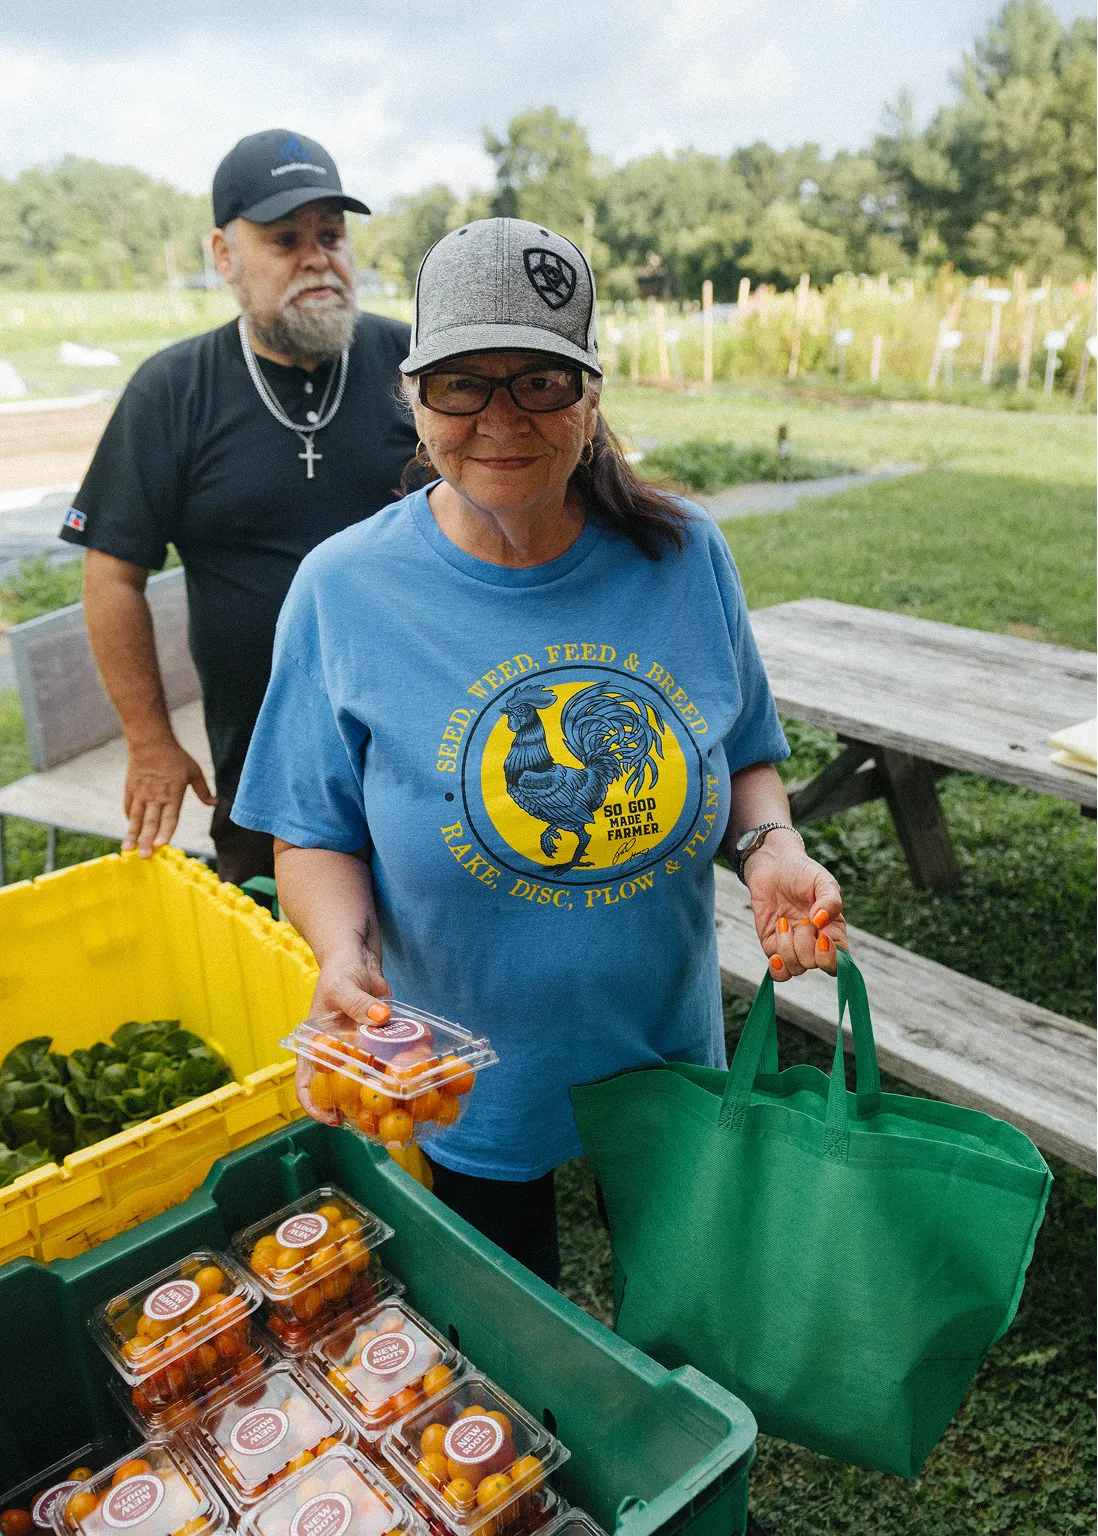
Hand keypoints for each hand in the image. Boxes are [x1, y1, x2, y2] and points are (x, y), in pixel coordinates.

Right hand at [123, 738, 216, 855]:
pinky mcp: (131, 790)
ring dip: (132, 835)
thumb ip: (203, 790)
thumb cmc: (175, 757)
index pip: (170, 817)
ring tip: (128, 849)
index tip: (162, 844)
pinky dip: (129, 821)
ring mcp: (141, 794)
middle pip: (151, 822)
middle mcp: (155, 796)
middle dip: (147, 840)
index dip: (166, 831)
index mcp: (172, 794)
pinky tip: (129, 832)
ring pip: (136, 818)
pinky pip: (129, 808)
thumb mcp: (194, 771)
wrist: (150, 741)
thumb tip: (215, 803)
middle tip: (144, 856)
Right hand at [297, 944, 391, 1124]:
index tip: (332, 1118)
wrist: (358, 956)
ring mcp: (357, 1049)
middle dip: (351, 1108)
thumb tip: (381, 1018)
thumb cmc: (340, 971)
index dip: (314, 1104)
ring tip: (392, 1109)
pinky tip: (412, 1080)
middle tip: (369, 1123)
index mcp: (315, 1044)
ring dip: (376, 1093)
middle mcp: (334, 1051)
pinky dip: (396, 1070)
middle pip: (338, 1087)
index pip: (306, 1081)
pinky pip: (385, 1060)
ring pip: (364, 1078)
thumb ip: (359, 1003)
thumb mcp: (343, 986)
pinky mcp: (378, 1042)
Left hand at [744, 831, 846, 979]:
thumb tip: (821, 922)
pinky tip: (775, 954)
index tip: (822, 938)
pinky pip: (778, 971)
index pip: (839, 961)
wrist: (772, 865)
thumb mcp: (823, 881)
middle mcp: (815, 944)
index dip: (831, 958)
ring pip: (795, 968)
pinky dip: (777, 968)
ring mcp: (793, 947)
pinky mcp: (772, 946)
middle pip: (814, 964)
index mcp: (833, 932)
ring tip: (783, 923)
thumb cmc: (802, 872)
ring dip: (787, 948)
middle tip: (801, 920)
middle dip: (805, 944)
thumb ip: (830, 901)